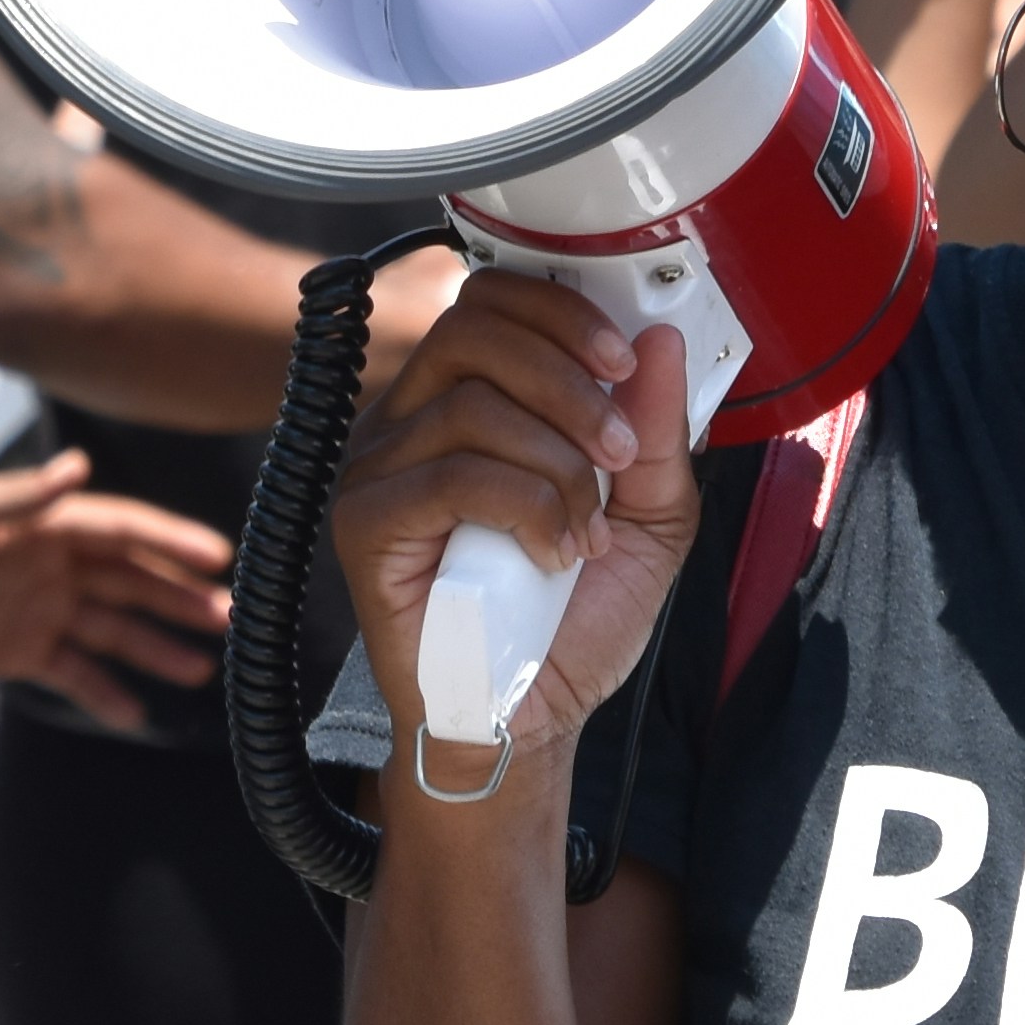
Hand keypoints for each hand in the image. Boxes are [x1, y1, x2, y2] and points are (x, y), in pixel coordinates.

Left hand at [0, 451, 235, 730]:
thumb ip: (21, 495)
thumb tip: (80, 465)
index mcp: (49, 526)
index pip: (124, 531)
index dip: (171, 541)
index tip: (218, 556)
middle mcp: (57, 566)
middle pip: (132, 583)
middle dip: (180, 599)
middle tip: (231, 620)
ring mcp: (44, 610)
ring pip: (113, 630)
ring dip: (156, 648)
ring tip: (200, 670)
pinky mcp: (24, 650)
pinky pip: (75, 672)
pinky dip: (105, 691)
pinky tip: (137, 712)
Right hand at [328, 271, 698, 764]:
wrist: (530, 721)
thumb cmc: (571, 623)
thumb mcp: (649, 519)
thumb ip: (654, 434)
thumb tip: (658, 341)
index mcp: (463, 400)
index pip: (488, 302)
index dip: (560, 314)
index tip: (624, 361)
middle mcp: (408, 422)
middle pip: (473, 332)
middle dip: (567, 381)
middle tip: (619, 452)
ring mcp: (378, 471)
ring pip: (470, 405)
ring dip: (558, 463)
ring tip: (590, 530)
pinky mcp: (366, 525)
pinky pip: (449, 476)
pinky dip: (526, 507)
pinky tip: (554, 555)